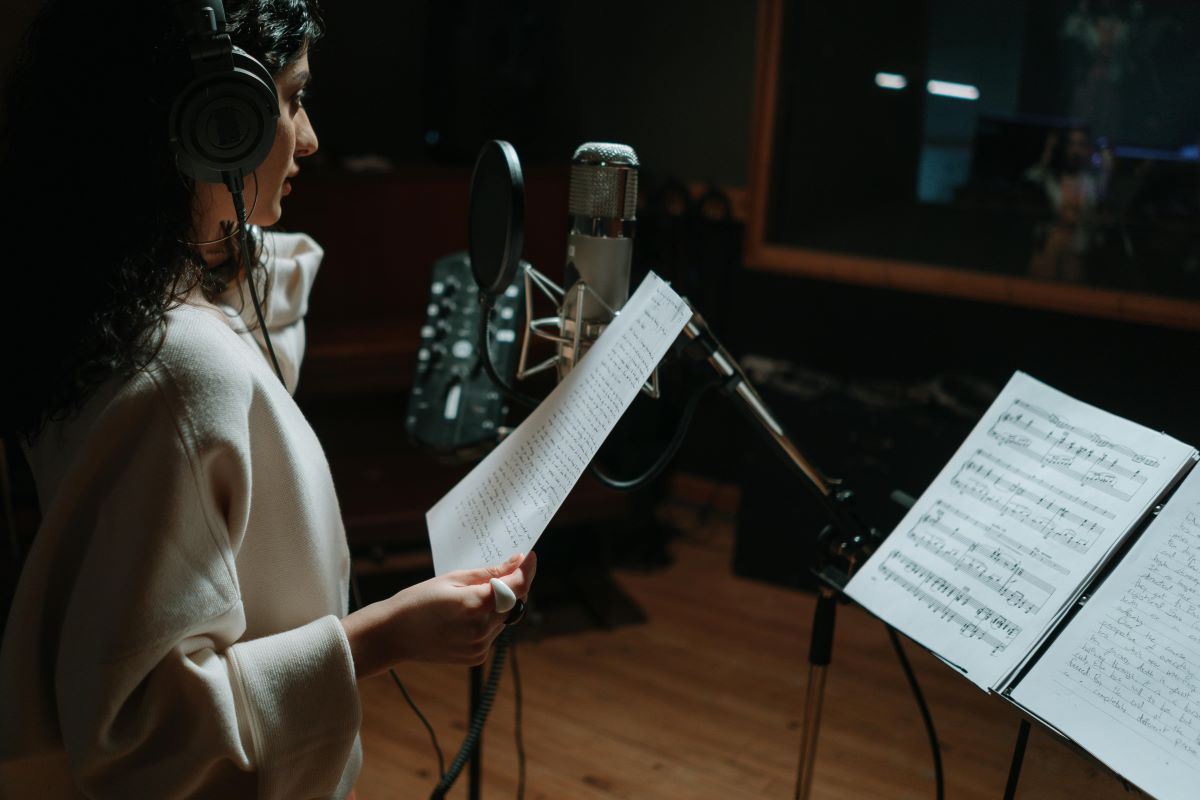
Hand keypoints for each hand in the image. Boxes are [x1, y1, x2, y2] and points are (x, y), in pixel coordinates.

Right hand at [341, 552, 536, 678]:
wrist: (394, 635)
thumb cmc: (419, 600)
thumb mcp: (453, 578)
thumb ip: (490, 573)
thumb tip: (517, 562)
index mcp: (474, 605)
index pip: (516, 587)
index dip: (526, 571)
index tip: (530, 557)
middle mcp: (480, 629)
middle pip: (513, 603)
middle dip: (510, 588)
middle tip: (495, 575)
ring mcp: (479, 646)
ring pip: (505, 619)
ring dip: (498, 606)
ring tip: (468, 601)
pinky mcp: (476, 656)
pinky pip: (493, 633)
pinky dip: (487, 622)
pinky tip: (464, 618)